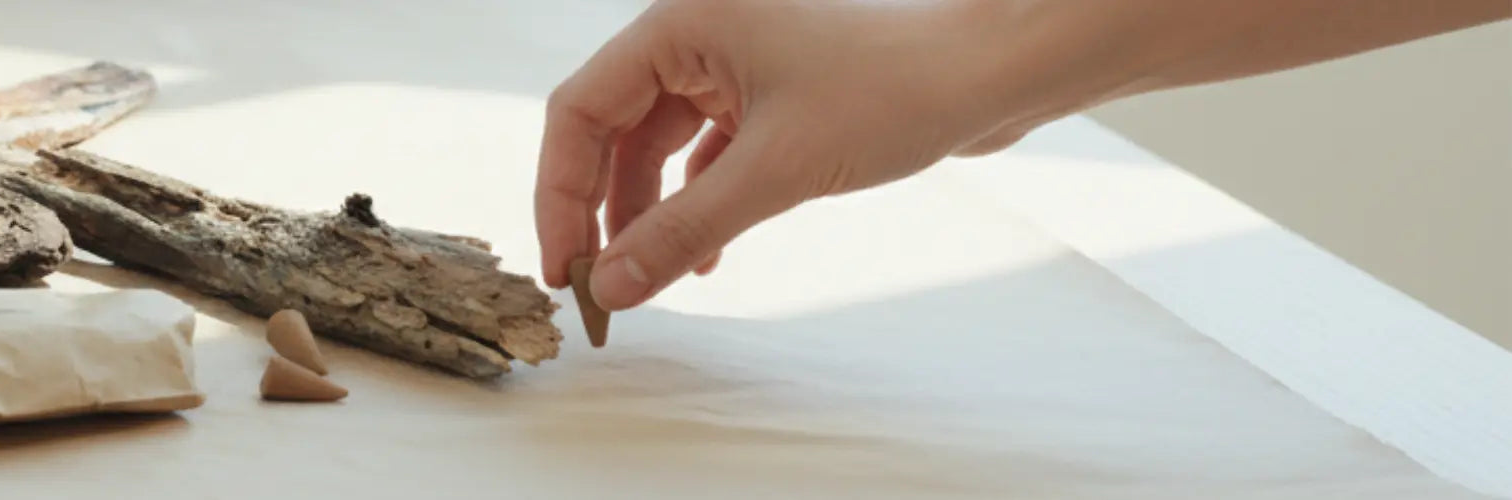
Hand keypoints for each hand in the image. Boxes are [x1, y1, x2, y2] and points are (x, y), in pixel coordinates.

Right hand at [532, 0, 1086, 310]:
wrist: (993, 71)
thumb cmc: (894, 88)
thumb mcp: (773, 172)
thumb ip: (680, 230)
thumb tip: (611, 287)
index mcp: (678, 24)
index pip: (579, 111)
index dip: (559, 193)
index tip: (563, 266)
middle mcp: (696, 36)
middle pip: (611, 131)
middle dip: (601, 211)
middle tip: (595, 285)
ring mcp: (734, 64)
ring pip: (657, 148)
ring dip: (649, 216)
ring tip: (648, 283)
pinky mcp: (770, 95)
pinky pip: (705, 155)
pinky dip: (696, 206)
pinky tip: (702, 261)